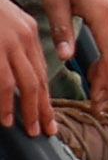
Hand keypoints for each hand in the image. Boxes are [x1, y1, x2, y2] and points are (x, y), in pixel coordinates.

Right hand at [0, 0, 44, 138]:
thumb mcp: (3, 28)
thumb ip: (12, 51)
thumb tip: (14, 83)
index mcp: (28, 33)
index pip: (42, 70)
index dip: (47, 96)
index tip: (50, 117)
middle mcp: (23, 38)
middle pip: (40, 79)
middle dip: (44, 108)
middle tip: (46, 130)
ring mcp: (7, 44)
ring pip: (26, 83)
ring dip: (28, 110)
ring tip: (29, 129)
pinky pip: (3, 82)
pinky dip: (5, 102)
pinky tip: (6, 117)